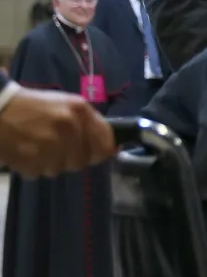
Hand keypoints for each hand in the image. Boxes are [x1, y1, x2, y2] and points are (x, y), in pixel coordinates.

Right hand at [0, 88, 114, 177]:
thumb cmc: (32, 105)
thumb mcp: (66, 105)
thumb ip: (90, 124)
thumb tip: (112, 148)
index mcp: (80, 111)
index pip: (105, 145)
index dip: (101, 152)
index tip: (94, 154)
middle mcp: (68, 128)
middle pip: (81, 161)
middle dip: (70, 157)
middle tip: (55, 146)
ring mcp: (49, 146)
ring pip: (60, 168)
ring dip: (50, 162)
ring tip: (36, 146)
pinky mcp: (30, 160)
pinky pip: (39, 172)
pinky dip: (33, 166)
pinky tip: (25, 150)